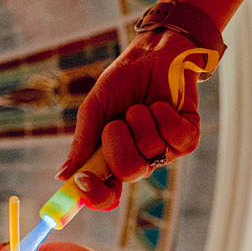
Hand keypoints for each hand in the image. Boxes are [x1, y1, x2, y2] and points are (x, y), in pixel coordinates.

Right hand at [59, 35, 204, 209]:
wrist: (151, 55)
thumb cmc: (121, 83)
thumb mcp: (94, 109)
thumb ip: (82, 142)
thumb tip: (63, 175)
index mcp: (113, 160)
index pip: (106, 194)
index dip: (94, 195)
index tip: (81, 181)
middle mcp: (140, 161)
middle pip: (128, 173)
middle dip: (118, 144)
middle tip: (115, 123)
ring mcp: (166, 152)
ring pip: (151, 150)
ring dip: (140, 119)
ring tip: (140, 106)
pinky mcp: (188, 138)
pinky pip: (176, 137)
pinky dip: (163, 115)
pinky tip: (160, 105)